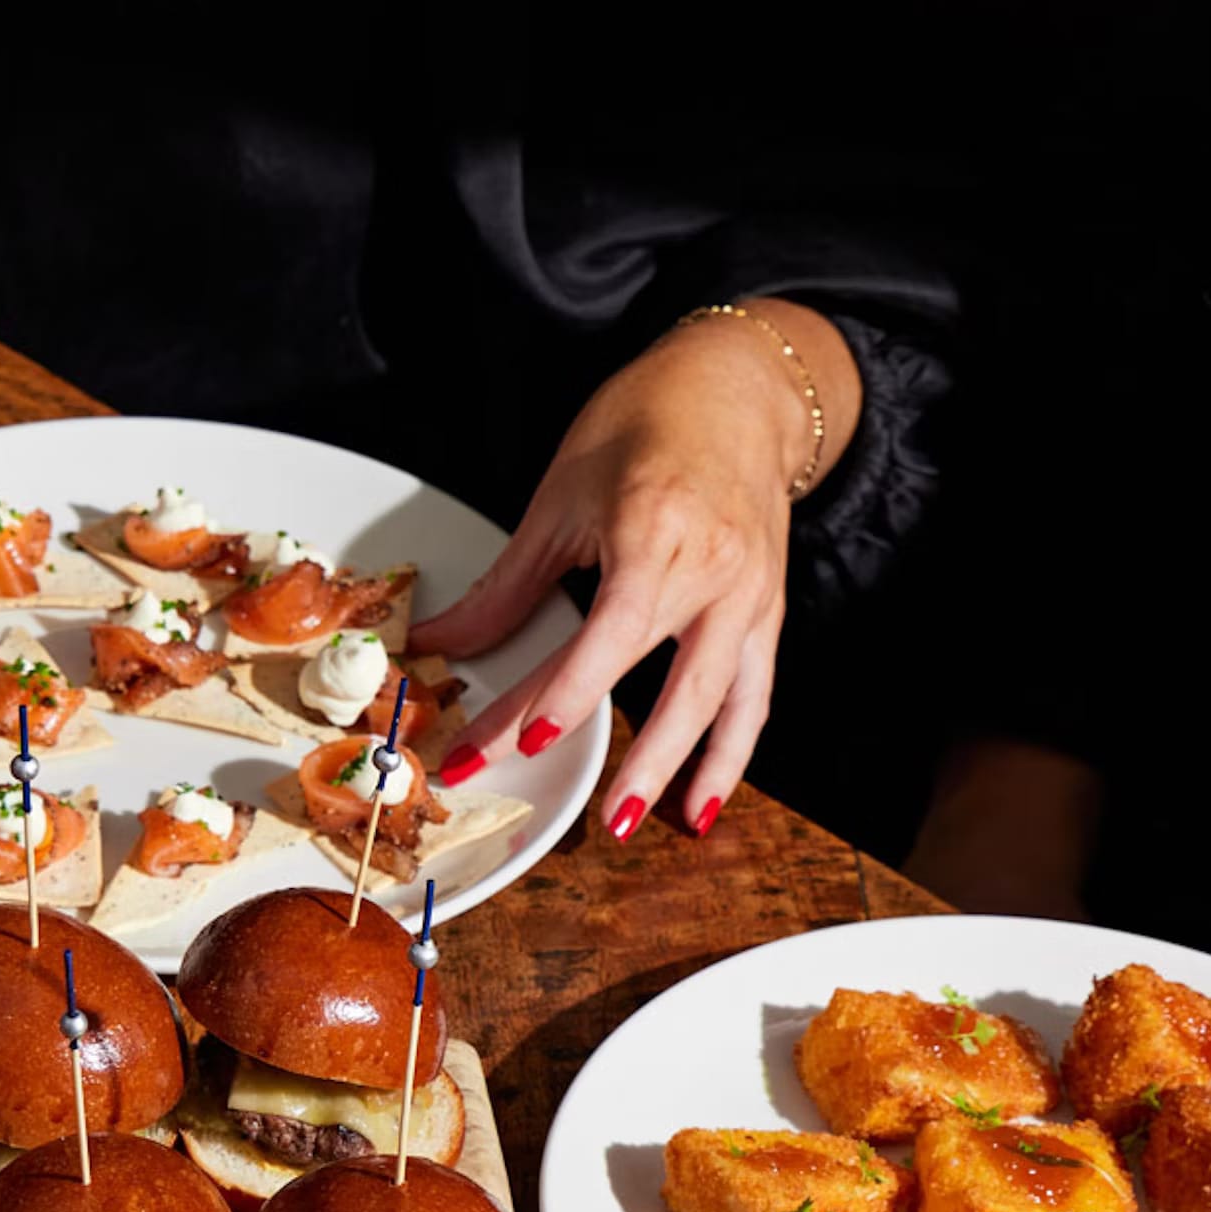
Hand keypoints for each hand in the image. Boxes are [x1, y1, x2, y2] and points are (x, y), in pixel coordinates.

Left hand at [414, 300, 857, 841]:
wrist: (738, 389)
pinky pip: (754, 697)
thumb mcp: (562, 498)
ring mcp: (751, 597)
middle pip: (666, 683)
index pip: (608, 635)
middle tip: (570, 813)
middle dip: (620, 755)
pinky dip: (730, 755)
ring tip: (629, 823)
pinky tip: (699, 806)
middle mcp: (716, 571)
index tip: (522, 740)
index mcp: (657, 532)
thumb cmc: (644, 427)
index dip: (566, 692)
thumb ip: (507, 586)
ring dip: (679, 772)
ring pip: (721, 702)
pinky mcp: (769, 613)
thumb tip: (441, 647)